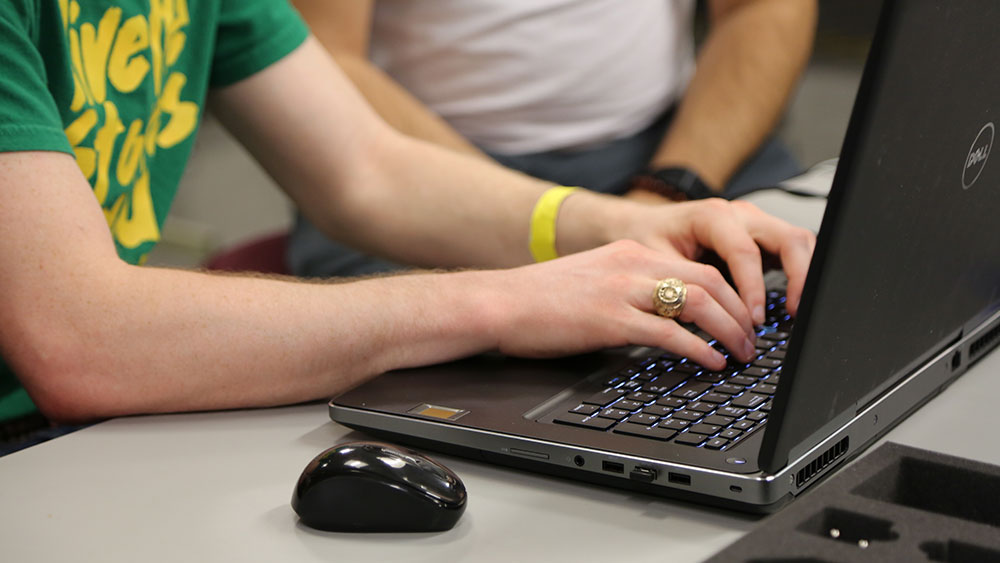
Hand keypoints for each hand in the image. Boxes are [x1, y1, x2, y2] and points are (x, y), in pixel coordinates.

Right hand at [489, 240, 758, 369]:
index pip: (699, 267)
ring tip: (741, 353)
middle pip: (710, 281)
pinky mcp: (609, 319)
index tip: (744, 316)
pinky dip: (698, 349)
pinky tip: (710, 362)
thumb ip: (629, 290)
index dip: (733, 293)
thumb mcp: (593, 280)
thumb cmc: (537, 300)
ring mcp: (621, 290)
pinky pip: (669, 333)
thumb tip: (662, 318)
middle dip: (742, 312)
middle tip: (754, 339)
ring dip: (729, 330)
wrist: (497, 302)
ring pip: (698, 302)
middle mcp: (632, 265)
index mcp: (630, 253)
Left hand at [605, 198, 815, 324]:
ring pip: (798, 242)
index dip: (754, 289)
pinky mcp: (761, 237)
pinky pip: (791, 250)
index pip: (746, 252)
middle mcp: (740, 215)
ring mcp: (755, 224)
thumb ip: (684, 283)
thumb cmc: (649, 239)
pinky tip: (790, 301)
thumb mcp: (658, 261)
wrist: (643, 225)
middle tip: (793, 313)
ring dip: (803, 276)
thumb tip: (704, 315)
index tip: (754, 319)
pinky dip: (798, 274)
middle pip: (789, 238)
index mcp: (713, 216)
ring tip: (794, 311)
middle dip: (798, 277)